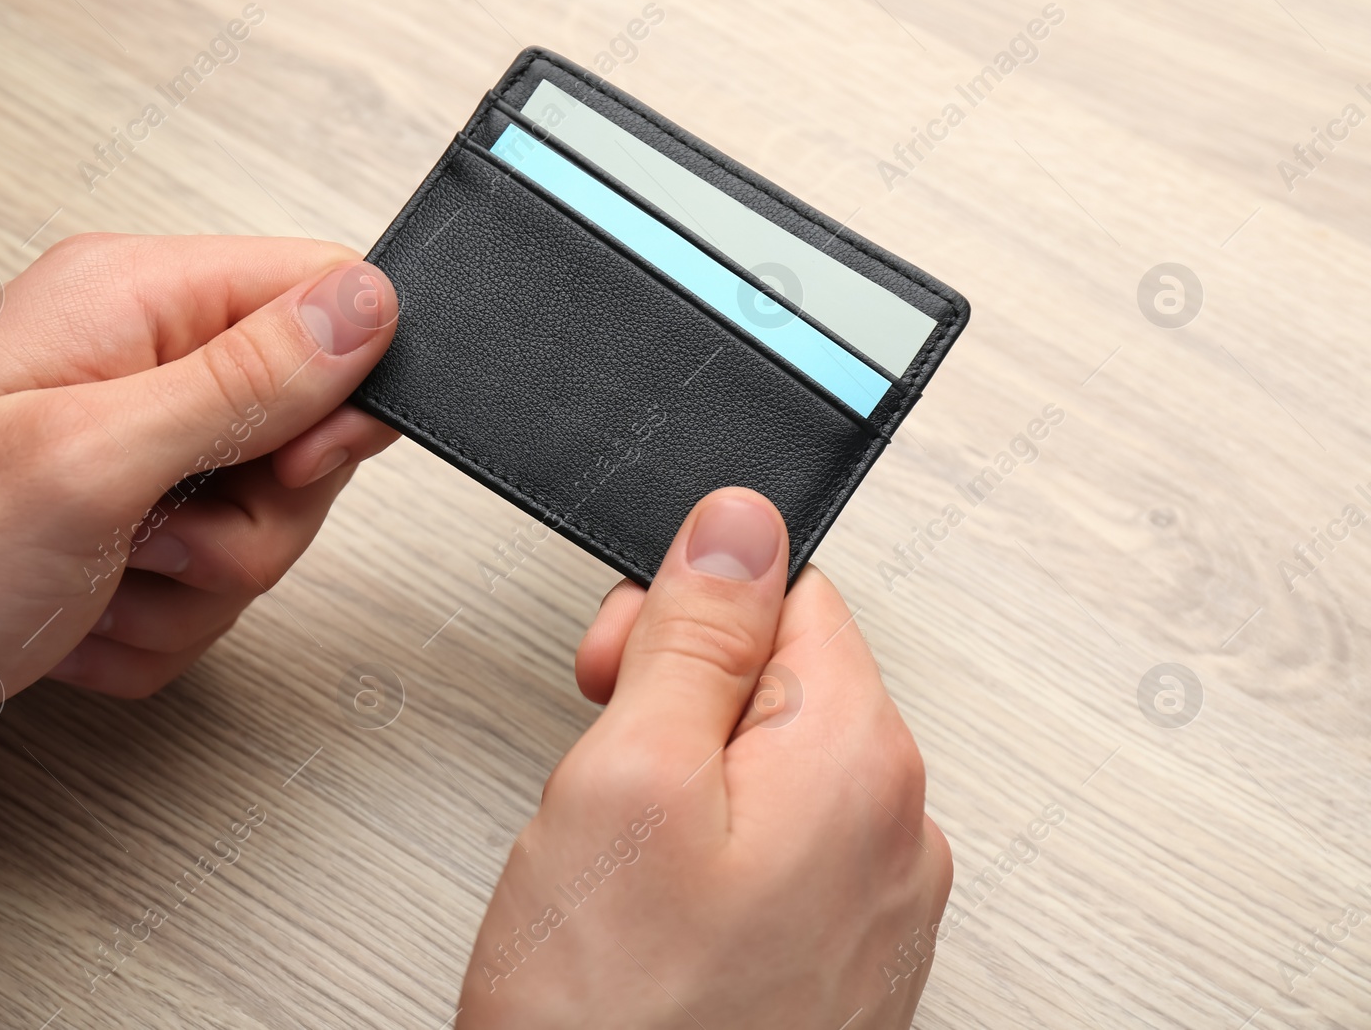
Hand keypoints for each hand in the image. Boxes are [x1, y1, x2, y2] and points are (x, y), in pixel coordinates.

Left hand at [0, 234, 398, 794]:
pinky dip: (160, 620)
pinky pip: (215, 582)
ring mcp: (136, 450)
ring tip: (108, 574)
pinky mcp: (130, 522)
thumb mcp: (92, 460)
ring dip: (197, 583)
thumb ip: (242, 381)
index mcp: (131, 302)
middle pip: (306, 429)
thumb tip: (364, 305)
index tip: (296, 462)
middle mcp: (139, 363)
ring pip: (266, 522)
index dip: (343, 385)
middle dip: (254, 517)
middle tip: (164, 532)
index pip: (320, 292)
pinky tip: (84, 608)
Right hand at [459, 489, 952, 1028]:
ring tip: (619, 858)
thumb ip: (696, 633)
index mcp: (861, 762)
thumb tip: (742, 520)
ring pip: (772, 766)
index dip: (684, 617)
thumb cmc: (616, 1020)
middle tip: (603, 772)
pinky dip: (710, 854)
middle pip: (784, 679)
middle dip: (679, 699)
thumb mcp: (629, 778)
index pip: (790, 596)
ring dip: (688, 780)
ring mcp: (875, 907)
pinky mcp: (838, 960)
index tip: (619, 669)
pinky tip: (653, 910)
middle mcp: (896, 832)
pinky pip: (778, 851)